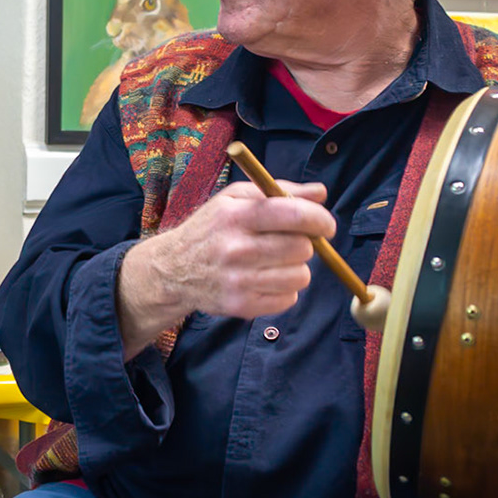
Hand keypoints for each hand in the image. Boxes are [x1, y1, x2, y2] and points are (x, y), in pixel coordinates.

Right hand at [115, 179, 334, 355]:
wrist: (172, 270)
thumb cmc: (211, 229)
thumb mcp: (235, 199)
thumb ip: (279, 192)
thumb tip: (320, 193)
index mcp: (236, 216)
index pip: (294, 215)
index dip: (320, 220)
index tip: (325, 225)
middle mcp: (236, 249)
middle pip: (302, 248)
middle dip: (303, 244)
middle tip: (288, 243)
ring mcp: (239, 281)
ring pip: (301, 276)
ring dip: (295, 268)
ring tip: (275, 262)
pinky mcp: (242, 306)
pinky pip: (289, 299)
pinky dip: (284, 290)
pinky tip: (265, 279)